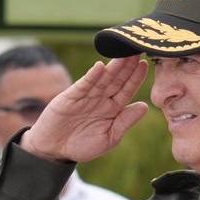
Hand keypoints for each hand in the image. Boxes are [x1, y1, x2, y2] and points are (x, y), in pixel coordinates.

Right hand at [21, 57, 148, 162]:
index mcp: (113, 108)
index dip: (135, 78)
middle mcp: (101, 99)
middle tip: (137, 49)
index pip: (127, 90)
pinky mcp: (70, 97)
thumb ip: (125, 122)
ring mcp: (86, 96)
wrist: (54, 150)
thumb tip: (144, 106)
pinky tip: (100, 67)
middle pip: (116, 79)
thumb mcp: (109, 138)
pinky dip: (91, 76)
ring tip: (123, 53)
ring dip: (112, 66)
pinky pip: (83, 85)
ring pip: (102, 79)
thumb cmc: (82, 146)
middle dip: (127, 65)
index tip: (145, 64)